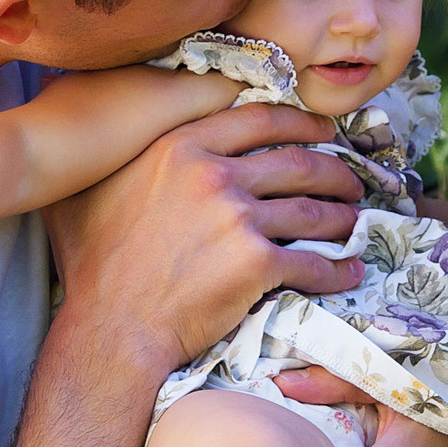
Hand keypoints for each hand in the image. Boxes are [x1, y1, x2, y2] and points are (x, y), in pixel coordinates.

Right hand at [44, 104, 364, 372]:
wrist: (113, 327)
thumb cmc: (95, 263)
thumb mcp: (93, 187)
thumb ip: (119, 152)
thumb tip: (115, 125)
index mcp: (180, 148)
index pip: (259, 120)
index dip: (301, 123)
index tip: (323, 132)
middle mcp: (214, 175)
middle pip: (297, 163)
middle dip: (334, 173)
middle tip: (350, 183)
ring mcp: (238, 219)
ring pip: (313, 212)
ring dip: (342, 219)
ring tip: (354, 225)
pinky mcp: (257, 264)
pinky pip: (313, 263)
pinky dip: (338, 269)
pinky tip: (349, 271)